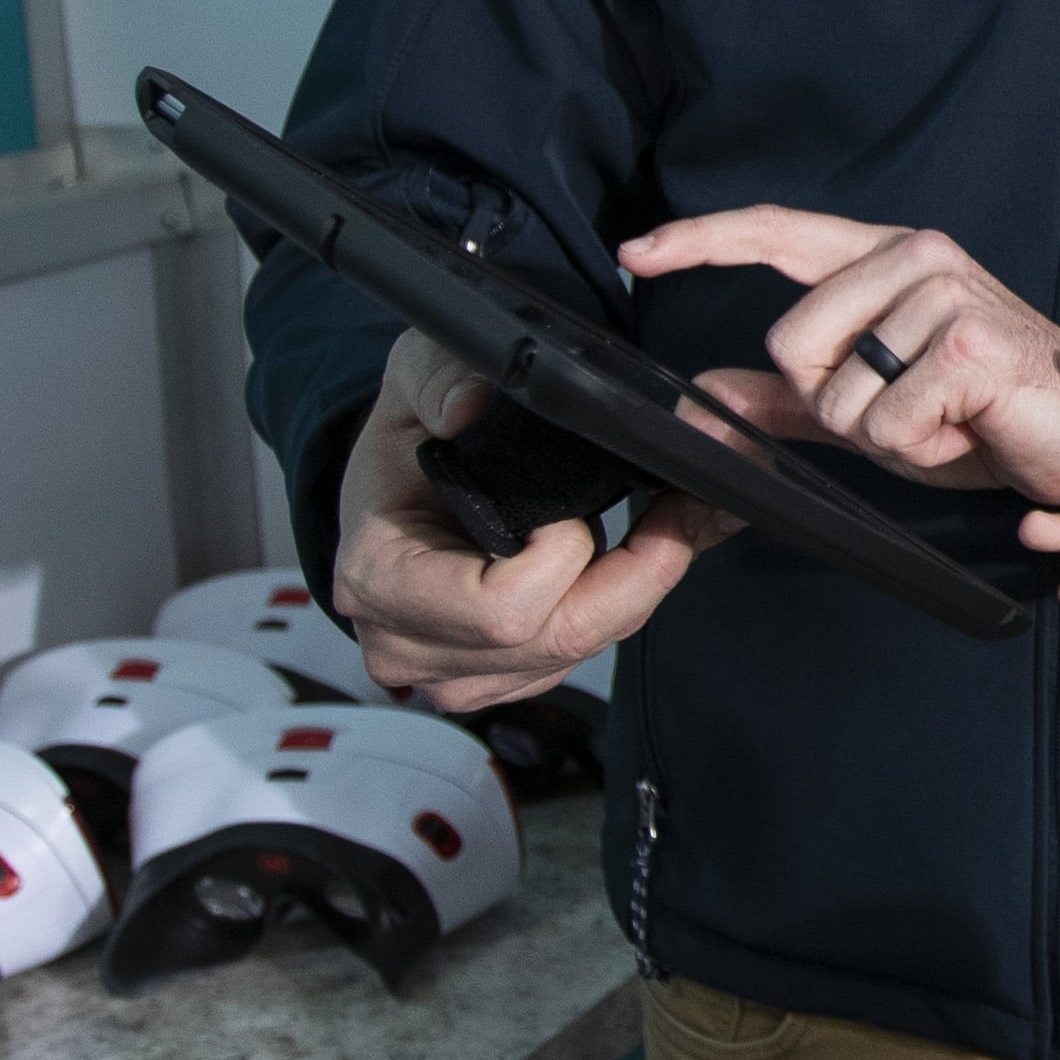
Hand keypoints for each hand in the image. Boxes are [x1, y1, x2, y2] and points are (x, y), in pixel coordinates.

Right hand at [334, 330, 729, 713]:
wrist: (393, 494)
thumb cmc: (405, 442)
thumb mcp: (413, 378)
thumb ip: (436, 377)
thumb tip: (468, 406)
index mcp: (381, 579)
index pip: (500, 611)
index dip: (561, 560)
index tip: (572, 509)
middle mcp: (409, 645)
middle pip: (560, 638)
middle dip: (638, 574)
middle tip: (678, 509)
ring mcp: (453, 675)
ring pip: (580, 653)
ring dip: (632, 590)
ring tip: (653, 526)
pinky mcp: (496, 682)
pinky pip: (578, 659)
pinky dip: (617, 608)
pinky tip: (625, 559)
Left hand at [617, 207, 1059, 508]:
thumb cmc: (986, 415)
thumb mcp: (874, 405)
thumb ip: (791, 398)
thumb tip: (703, 396)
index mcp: (888, 259)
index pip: (780, 231)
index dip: (702, 239)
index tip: (637, 251)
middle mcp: (917, 258)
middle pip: (791, 342)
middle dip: (834, 403)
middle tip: (906, 410)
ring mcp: (947, 295)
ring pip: (840, 394)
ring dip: (885, 436)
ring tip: (946, 422)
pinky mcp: (971, 347)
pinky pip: (888, 425)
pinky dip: (921, 451)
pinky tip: (968, 431)